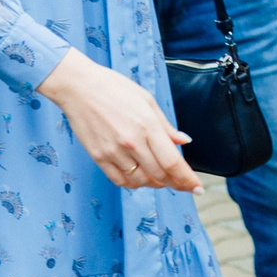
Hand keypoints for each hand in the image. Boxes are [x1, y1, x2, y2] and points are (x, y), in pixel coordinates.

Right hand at [39, 50, 200, 191]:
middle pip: (159, 175)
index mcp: (148, 126)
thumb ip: (166, 126)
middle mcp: (132, 142)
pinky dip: (133, 184)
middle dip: (175, 183)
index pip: (173, 162)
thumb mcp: (147, 101)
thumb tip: (183, 141)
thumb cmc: (114, 88)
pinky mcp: (98, 156)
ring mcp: (113, 152)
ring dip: (154, 184)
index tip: (198, 189)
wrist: (79, 87)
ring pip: (140, 181)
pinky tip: (140, 179)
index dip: (187, 179)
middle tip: (182, 185)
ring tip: (161, 179)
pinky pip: (119, 180)